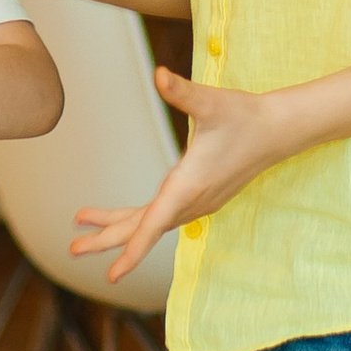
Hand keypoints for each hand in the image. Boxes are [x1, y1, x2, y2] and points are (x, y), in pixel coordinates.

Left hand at [67, 73, 290, 282]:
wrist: (278, 130)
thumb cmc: (244, 116)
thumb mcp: (211, 102)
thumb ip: (182, 92)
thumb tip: (160, 74)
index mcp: (189, 185)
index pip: (153, 225)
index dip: (130, 250)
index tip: (111, 275)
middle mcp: (192, 200)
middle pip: (142, 228)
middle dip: (106, 239)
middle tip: (72, 248)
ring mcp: (198, 202)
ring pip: (150, 221)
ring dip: (118, 225)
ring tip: (83, 223)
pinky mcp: (201, 197)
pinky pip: (162, 214)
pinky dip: (139, 219)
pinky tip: (124, 216)